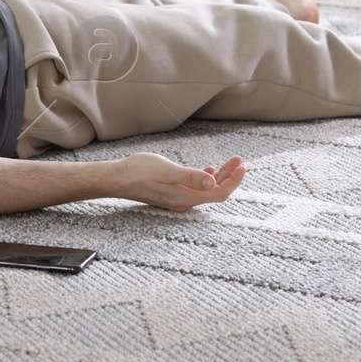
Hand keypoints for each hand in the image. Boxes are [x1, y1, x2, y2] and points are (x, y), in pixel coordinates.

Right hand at [114, 153, 244, 211]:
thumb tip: (212, 183)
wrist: (118, 178)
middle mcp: (185, 201)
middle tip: (239, 160)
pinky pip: (197, 188)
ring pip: (208, 190)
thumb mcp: (166, 170)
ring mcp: (179, 198)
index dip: (233, 181)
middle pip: (216, 192)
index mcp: (186, 197)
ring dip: (220, 176)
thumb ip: (190, 177)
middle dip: (230, 176)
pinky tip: (209, 170)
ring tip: (230, 162)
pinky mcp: (173, 193)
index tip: (242, 166)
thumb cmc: (139, 172)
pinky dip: (207, 178)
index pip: (219, 193)